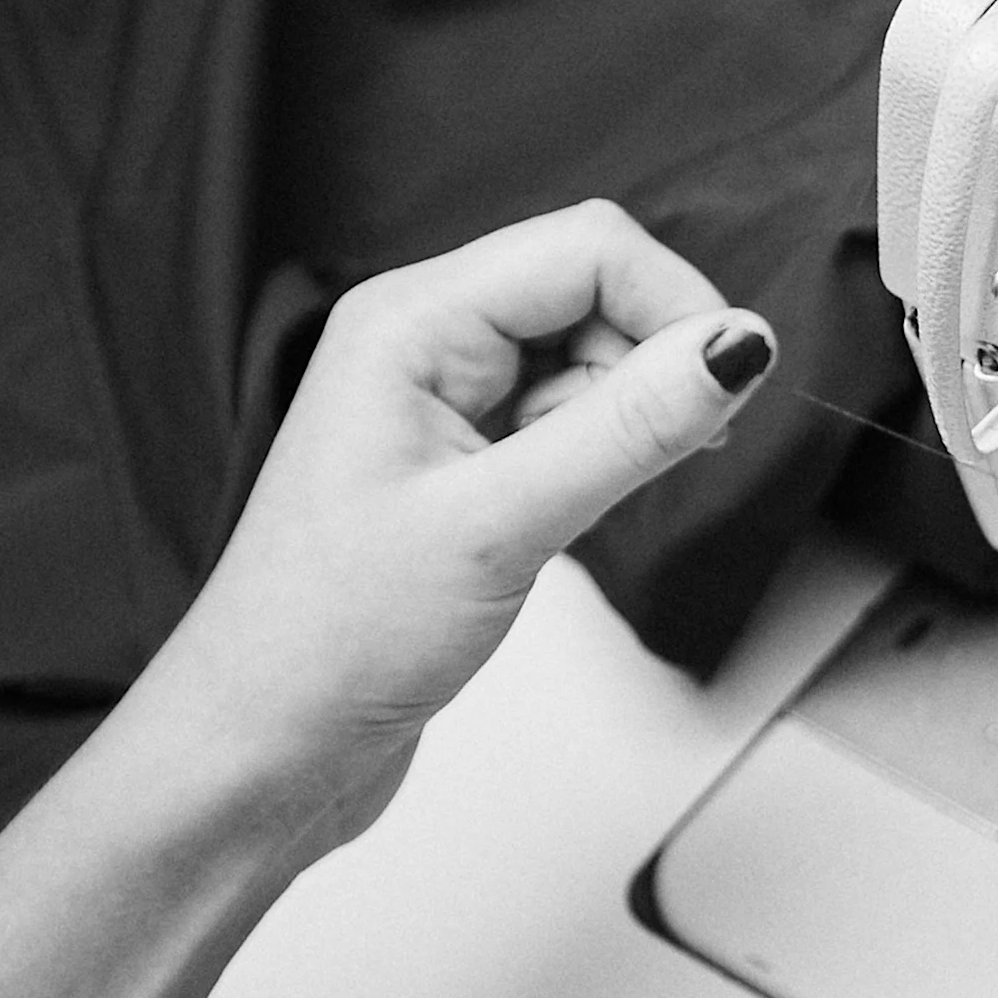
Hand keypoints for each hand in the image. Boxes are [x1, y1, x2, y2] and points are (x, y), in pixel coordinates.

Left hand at [161, 199, 773, 829]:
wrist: (261, 749)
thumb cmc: (329, 640)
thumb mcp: (500, 526)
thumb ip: (629, 427)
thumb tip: (737, 345)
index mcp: (410, 321)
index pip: (589, 248)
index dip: (676, 303)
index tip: (733, 386)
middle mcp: (424, 342)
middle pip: (594, 288)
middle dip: (654, 361)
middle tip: (667, 454)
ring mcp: (445, 401)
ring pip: (590, 355)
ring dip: (628, 415)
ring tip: (584, 508)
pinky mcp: (468, 460)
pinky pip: (569, 417)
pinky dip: (603, 454)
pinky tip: (575, 517)